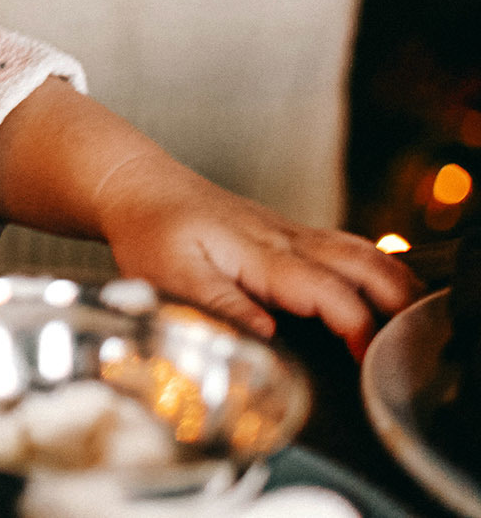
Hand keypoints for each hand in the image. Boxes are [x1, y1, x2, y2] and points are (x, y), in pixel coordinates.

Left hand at [95, 153, 418, 360]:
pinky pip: (345, 246)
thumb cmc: (151, 230)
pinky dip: (374, 270)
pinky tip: (381, 293)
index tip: (363, 358)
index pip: (329, 291)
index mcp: (261, 253)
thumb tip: (269, 335)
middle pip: (364, 263)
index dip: (356, 327)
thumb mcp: (170, 276)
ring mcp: (289, 233)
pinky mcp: (286, 234)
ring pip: (360, 251)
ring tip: (406, 324)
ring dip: (392, 283)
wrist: (138, 186)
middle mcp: (285, 239)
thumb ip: (221, 306)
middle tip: (401, 344)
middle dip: (396, 302)